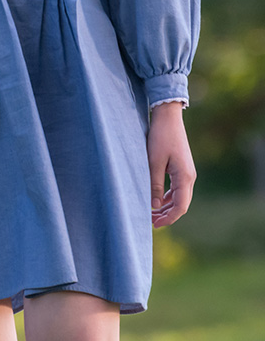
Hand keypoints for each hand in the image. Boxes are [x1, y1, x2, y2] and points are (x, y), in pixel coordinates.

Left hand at [148, 101, 195, 227]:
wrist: (167, 116)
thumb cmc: (160, 137)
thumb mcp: (153, 161)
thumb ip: (154, 184)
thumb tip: (154, 206)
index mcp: (185, 177)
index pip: (180, 207)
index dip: (168, 218)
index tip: (155, 224)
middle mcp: (189, 177)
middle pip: (181, 204)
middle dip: (167, 214)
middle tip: (151, 222)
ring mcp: (186, 172)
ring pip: (179, 196)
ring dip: (166, 206)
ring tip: (152, 213)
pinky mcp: (181, 167)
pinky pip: (176, 188)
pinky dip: (167, 196)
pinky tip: (157, 199)